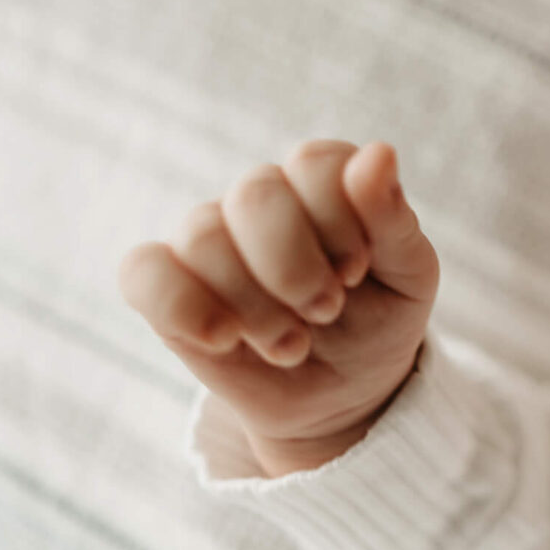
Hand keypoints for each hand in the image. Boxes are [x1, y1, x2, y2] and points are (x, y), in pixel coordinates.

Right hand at [118, 139, 439, 474]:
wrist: (343, 395)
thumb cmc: (379, 322)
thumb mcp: (407, 277)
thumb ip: (393, 218)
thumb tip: (379, 153)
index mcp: (322, 183)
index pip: (314, 164)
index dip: (339, 222)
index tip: (357, 273)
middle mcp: (260, 200)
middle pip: (256, 194)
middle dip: (296, 268)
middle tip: (326, 312)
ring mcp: (209, 240)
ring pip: (203, 235)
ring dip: (255, 305)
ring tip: (292, 345)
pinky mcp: (168, 289)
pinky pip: (142, 271)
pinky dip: (181, 305)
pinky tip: (225, 339)